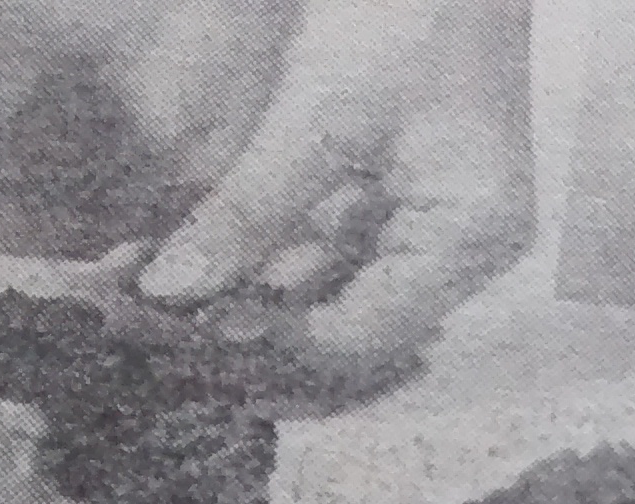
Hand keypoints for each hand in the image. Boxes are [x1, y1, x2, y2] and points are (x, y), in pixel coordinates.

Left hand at [132, 0, 535, 378]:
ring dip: (252, 286)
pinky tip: (206, 243)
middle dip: (255, 316)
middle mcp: (462, 249)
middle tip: (164, 309)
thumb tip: (170, 292)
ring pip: (328, 286)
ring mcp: (432, 223)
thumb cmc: (403, 12)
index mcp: (471, 239)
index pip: (364, 333)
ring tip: (170, 277)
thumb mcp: (320, 114)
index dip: (275, 339)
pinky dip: (268, 247)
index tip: (188, 321)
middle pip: (347, 319)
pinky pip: (327, 246)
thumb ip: (250, 210)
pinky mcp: (399, 195)